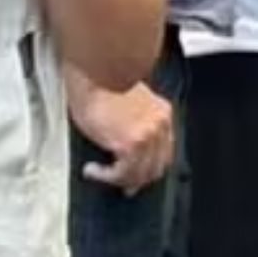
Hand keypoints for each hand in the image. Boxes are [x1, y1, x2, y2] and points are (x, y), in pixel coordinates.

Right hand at [67, 71, 174, 195]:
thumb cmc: (100, 80)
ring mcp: (149, 136)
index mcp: (162, 112)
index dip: (150, 166)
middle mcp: (160, 125)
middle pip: (156, 166)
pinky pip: (122, 173)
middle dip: (139, 179)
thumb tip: (120, 142)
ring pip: (140, 174)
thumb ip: (132, 121)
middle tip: (124, 186)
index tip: (138, 173)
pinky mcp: (132, 144)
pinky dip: (107, 177)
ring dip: (119, 179)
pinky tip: (94, 171)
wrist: (94, 70)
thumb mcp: (125, 101)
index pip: (164, 150)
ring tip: (101, 175)